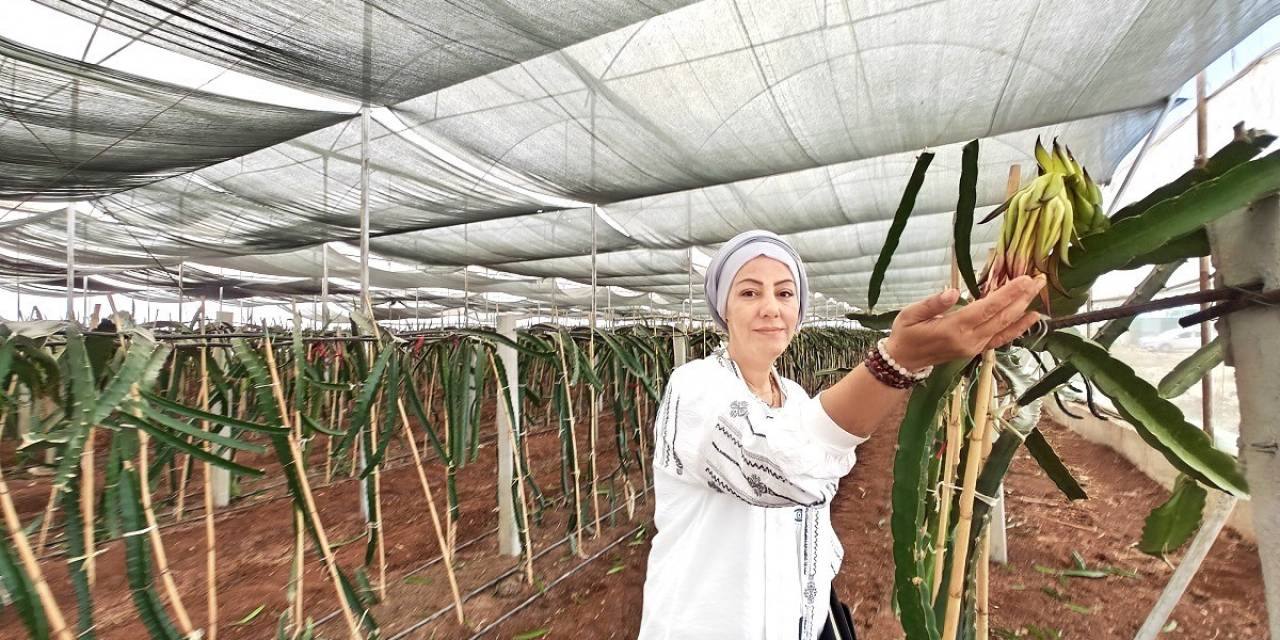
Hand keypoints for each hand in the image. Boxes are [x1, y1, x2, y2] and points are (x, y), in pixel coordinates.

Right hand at [883, 275, 1045, 370]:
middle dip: (1022, 297)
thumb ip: (932, 303)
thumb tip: (953, 291)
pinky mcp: (976, 350)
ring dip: (1023, 309)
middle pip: (1002, 317)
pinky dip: (1018, 327)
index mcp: (953, 329)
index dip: (1008, 294)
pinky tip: (1030, 317)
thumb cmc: (905, 334)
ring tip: (1038, 292)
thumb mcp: (910, 314)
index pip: (987, 308)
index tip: (1024, 279)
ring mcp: (975, 347)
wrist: (904, 361)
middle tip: (1039, 280)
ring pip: (1005, 327)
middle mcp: (969, 340)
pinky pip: (1001, 338)